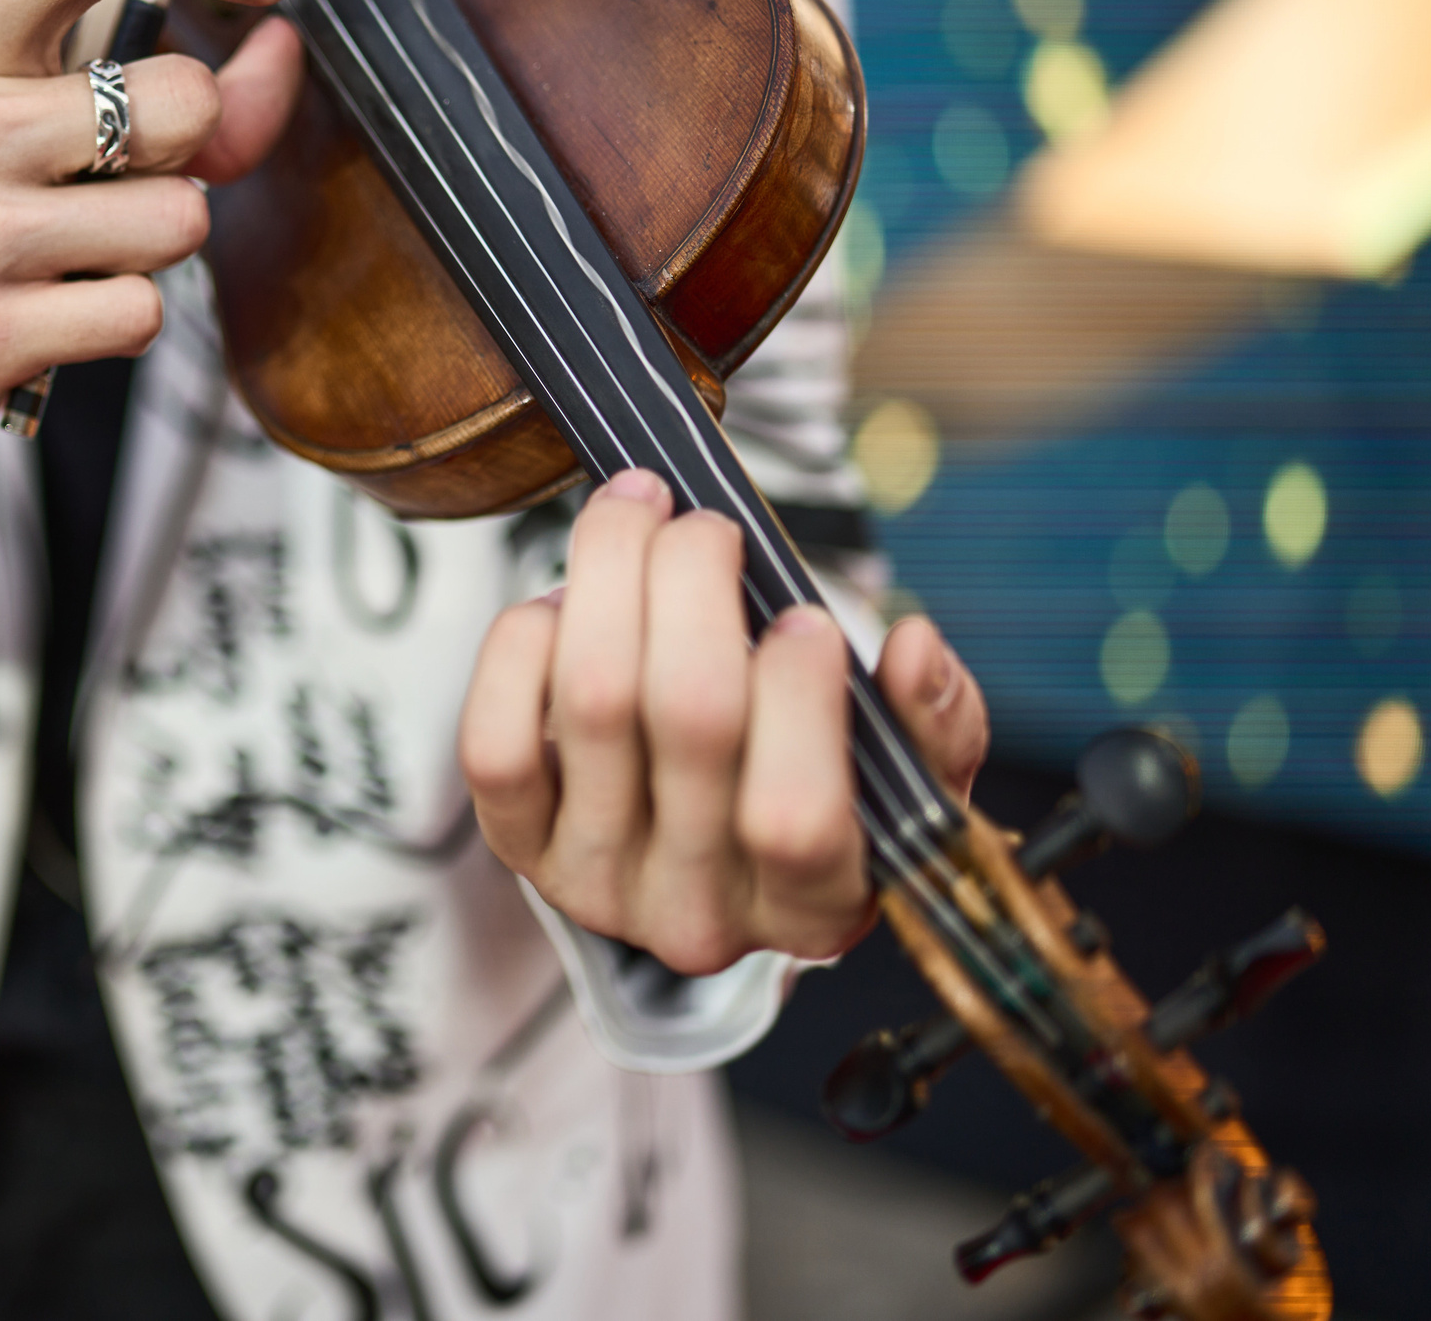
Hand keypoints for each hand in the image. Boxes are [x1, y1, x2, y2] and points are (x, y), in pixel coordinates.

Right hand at [0, 0, 305, 506]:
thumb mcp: (22, 106)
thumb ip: (159, 80)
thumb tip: (283, 48)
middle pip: (183, 102)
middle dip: (189, 147)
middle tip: (117, 174)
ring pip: (178, 220)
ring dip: (155, 243)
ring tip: (76, 249)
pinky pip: (141, 312)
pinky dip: (124, 317)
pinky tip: (58, 309)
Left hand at [458, 469, 987, 975]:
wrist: (706, 849)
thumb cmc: (822, 791)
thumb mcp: (908, 774)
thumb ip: (934, 720)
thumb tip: (914, 646)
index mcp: (815, 909)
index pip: (795, 817)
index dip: (798, 694)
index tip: (805, 615)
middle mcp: (698, 916)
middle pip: (688, 718)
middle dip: (695, 580)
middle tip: (708, 524)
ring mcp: (596, 884)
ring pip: (592, 700)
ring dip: (610, 572)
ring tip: (636, 513)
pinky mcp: (519, 845)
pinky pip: (496, 736)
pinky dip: (525, 643)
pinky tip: (567, 602)